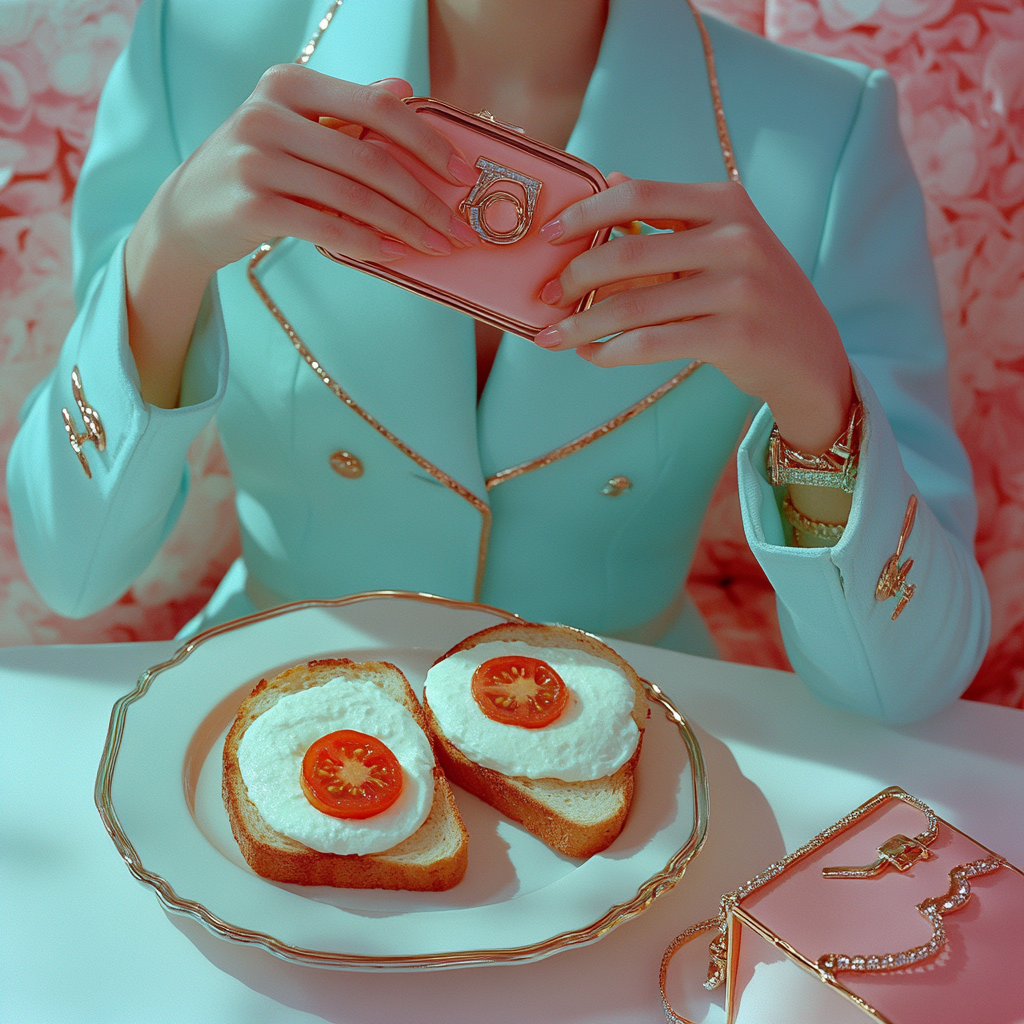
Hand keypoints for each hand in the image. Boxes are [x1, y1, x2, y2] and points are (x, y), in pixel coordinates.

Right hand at [148, 67, 480, 273]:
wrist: (185, 212)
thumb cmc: (255, 168)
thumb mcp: (294, 126)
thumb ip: (346, 109)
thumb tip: (405, 89)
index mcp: (289, 84)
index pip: (377, 106)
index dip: (428, 142)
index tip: (462, 175)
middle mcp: (269, 115)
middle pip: (372, 159)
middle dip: (424, 199)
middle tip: (457, 228)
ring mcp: (256, 160)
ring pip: (354, 197)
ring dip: (404, 228)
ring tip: (434, 247)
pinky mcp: (250, 206)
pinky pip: (326, 228)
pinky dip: (366, 244)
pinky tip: (392, 255)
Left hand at [533, 174, 853, 453]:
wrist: (809, 354)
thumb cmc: (752, 293)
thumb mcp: (722, 240)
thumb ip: (668, 213)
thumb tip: (607, 181)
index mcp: (726, 203)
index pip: (639, 195)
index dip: (584, 213)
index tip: (548, 236)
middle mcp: (737, 239)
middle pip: (628, 254)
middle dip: (573, 278)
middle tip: (545, 296)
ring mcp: (739, 289)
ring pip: (633, 306)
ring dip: (582, 325)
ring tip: (554, 336)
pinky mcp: (734, 337)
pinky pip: (650, 343)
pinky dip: (611, 352)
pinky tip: (592, 355)